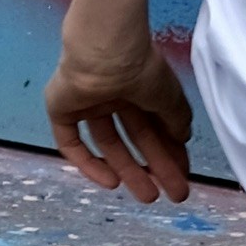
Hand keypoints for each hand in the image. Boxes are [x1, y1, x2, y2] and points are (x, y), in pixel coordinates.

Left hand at [45, 28, 199, 198]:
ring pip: (108, 143)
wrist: (104, 49)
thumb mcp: (169, 96)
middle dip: (155, 166)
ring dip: (128, 169)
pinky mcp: (61, 109)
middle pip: (135, 138)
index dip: (171, 151)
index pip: (155, 125)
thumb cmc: (140, 67)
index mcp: (139, 86)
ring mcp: (87, 102)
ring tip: (149, 197)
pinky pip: (72, 142)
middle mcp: (114, 95)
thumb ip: (177, 119)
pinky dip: (88, 164)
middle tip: (174, 195)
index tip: (184, 173)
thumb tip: (183, 138)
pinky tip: (110, 182)